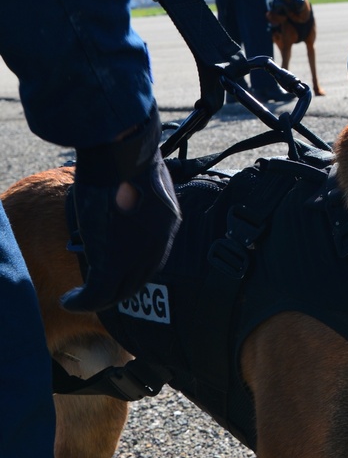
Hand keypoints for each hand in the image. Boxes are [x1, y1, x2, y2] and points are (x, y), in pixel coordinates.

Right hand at [63, 109, 180, 312]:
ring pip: (118, 293)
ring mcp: (137, 256)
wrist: (122, 156)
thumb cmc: (129, 156)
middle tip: (94, 290)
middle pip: (138, 280)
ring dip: (97, 300)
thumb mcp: (145, 175)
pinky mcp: (112, 262)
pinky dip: (80, 302)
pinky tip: (67, 300)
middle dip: (117, 288)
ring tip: (76, 299)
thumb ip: (141, 193)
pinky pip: (97, 295)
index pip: (153, 257)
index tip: (115, 270)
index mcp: (170, 222)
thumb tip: (125, 193)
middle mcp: (158, 244)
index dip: (133, 268)